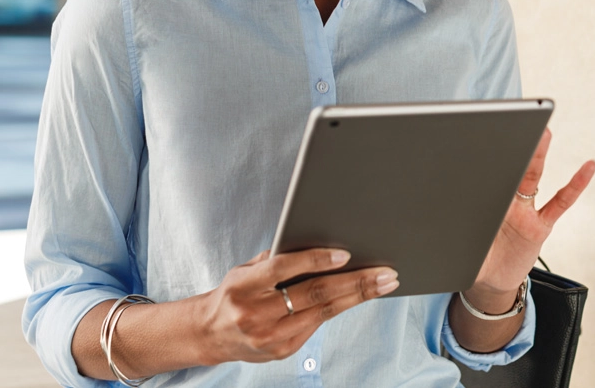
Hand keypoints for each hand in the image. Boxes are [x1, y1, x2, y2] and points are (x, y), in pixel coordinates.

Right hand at [199, 248, 398, 364]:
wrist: (209, 334)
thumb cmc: (233, 292)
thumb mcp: (245, 269)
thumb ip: (276, 258)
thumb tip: (320, 244)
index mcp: (243, 287)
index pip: (284, 269)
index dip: (316, 259)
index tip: (347, 254)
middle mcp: (255, 314)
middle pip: (313, 294)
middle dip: (355, 282)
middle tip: (385, 273)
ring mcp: (269, 337)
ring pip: (322, 312)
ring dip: (358, 296)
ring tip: (384, 283)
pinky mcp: (281, 351)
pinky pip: (316, 326)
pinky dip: (340, 308)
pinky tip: (360, 296)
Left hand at [467, 128, 594, 308]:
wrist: (490, 282)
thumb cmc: (472, 261)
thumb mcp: (458, 249)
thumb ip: (452, 239)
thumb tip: (432, 230)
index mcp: (483, 203)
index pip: (484, 174)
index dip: (482, 157)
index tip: (478, 135)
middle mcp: (505, 203)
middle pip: (509, 168)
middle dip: (512, 146)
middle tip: (515, 121)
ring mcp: (524, 212)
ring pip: (532, 178)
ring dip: (537, 156)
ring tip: (544, 133)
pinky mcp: (540, 226)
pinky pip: (560, 203)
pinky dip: (575, 186)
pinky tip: (588, 168)